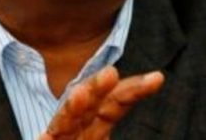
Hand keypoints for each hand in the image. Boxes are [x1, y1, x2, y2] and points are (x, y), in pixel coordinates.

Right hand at [38, 66, 164, 139]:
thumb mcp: (104, 134)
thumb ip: (113, 119)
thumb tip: (161, 111)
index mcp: (98, 127)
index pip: (117, 103)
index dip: (135, 89)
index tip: (157, 78)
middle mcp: (80, 130)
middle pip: (90, 105)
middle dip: (98, 88)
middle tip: (111, 73)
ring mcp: (62, 139)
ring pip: (65, 122)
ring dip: (71, 108)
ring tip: (79, 95)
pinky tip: (44, 138)